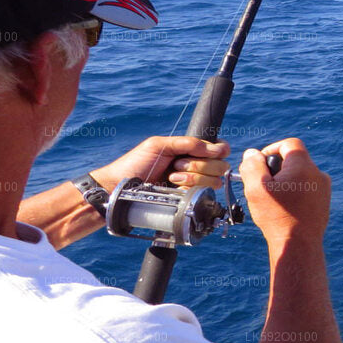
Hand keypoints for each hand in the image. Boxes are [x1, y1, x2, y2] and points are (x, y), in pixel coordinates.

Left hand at [91, 136, 230, 190]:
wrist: (121, 186)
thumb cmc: (135, 163)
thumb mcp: (160, 145)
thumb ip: (188, 143)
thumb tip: (216, 148)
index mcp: (191, 151)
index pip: (220, 149)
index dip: (220, 150)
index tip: (208, 152)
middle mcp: (196, 168)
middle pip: (220, 166)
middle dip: (199, 165)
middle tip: (177, 165)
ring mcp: (194, 185)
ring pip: (214, 181)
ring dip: (192, 177)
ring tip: (172, 177)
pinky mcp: (190, 200)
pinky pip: (202, 194)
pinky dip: (188, 188)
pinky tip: (173, 187)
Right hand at [239, 138, 330, 242]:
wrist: (298, 246)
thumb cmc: (277, 217)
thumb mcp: (256, 188)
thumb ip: (252, 166)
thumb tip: (253, 154)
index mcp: (304, 166)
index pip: (289, 144)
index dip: (272, 149)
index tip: (260, 164)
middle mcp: (318, 174)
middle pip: (294, 160)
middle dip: (276, 169)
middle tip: (262, 185)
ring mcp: (324, 189)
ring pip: (300, 176)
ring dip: (285, 182)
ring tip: (272, 200)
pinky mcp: (324, 203)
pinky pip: (306, 189)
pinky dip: (294, 193)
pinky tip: (283, 209)